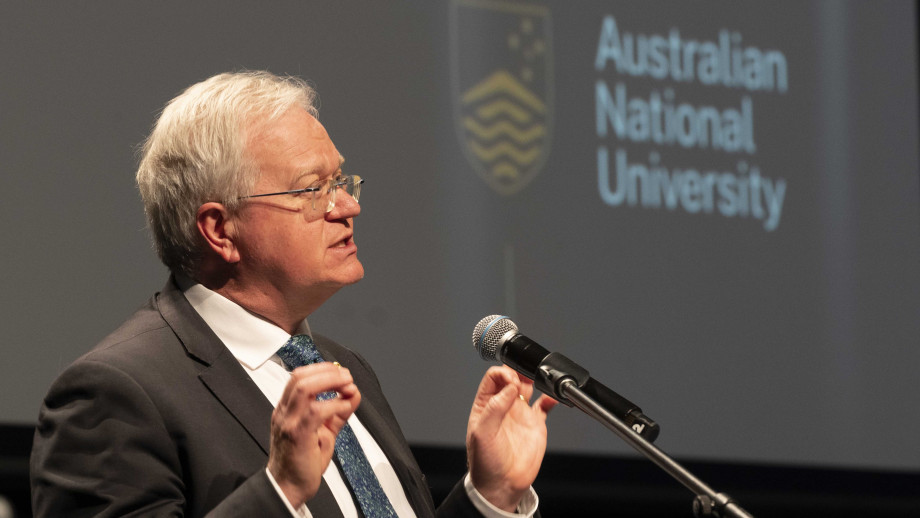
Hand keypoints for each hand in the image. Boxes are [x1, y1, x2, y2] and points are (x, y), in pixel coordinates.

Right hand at [268, 362, 360, 506]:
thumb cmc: (303, 461)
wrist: (288, 488)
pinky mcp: (297, 435)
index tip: (340, 372)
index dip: (321, 368)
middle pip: (300, 377)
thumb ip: (338, 411)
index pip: (299, 377)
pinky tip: (344, 407)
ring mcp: (289, 422)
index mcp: (287, 409)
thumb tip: (353, 394)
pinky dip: (334, 405)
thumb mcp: (324, 431)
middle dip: (327, 371)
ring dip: (330, 382)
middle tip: (346, 376)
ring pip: (305, 388)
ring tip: (347, 385)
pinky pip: (316, 411)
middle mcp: (284, 412)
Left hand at [466, 366, 557, 511]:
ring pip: (528, 386)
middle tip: (524, 381)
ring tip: (537, 382)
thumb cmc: (485, 462)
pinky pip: (544, 405)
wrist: (502, 485)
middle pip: (512, 377)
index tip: (511, 382)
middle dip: (519, 372)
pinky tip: (552, 397)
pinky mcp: (535, 424)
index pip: (494, 377)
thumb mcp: (483, 432)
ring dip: (534, 380)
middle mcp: (503, 405)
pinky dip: (550, 398)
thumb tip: (510, 386)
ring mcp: (520, 413)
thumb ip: (495, 407)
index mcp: (486, 404)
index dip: (503, 374)